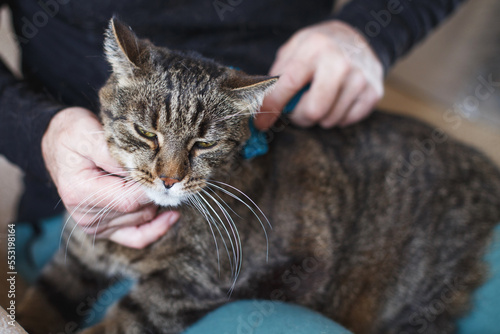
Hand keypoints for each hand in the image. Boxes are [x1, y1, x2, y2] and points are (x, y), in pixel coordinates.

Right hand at [42, 107, 179, 247]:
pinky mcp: (104, 229)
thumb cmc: (72, 136)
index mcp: (80, 192)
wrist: (58, 146)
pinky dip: (156, 229)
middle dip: (157, 192)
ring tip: (159, 180)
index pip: (129, 199)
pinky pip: (136, 238)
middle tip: (170, 172)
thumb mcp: (88, 134)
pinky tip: (172, 216)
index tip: (169, 172)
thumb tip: (143, 170)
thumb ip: (114, 154)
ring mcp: (95, 226)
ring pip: (142, 219)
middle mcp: (86, 215)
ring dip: (156, 202)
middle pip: (139, 211)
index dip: (152, 187)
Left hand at [255, 20, 383, 129]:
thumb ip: (279, 75)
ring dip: (319, 116)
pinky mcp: (373, 93)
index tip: (261, 122)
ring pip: (329, 120)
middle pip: (313, 111)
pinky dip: (337, 116)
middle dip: (299, 117)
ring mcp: (360, 79)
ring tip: (321, 99)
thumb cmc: (321, 48)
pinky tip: (337, 100)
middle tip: (298, 110)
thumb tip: (264, 107)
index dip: (272, 106)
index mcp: (315, 48)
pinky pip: (346, 121)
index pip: (289, 84)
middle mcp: (340, 63)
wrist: (361, 38)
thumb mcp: (295, 48)